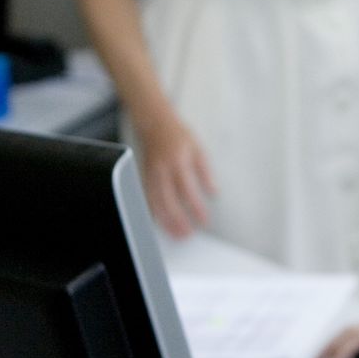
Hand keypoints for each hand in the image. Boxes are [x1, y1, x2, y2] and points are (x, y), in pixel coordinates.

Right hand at [132, 115, 217, 237]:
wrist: (154, 123)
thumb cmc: (178, 135)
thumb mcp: (198, 149)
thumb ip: (206, 172)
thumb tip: (214, 192)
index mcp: (178, 162)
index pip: (188, 190)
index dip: (196, 208)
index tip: (204, 221)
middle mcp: (162, 170)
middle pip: (169, 201)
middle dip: (178, 220)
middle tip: (187, 235)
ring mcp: (151, 175)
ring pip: (156, 203)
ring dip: (165, 221)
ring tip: (176, 234)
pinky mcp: (144, 177)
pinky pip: (148, 199)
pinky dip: (153, 213)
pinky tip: (160, 223)